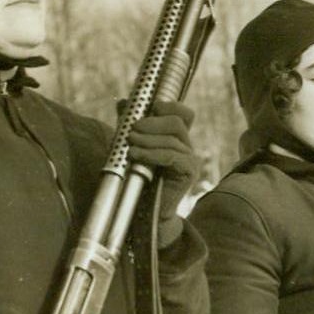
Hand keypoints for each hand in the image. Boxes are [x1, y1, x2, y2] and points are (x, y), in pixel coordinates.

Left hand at [127, 100, 197, 219]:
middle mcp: (186, 146)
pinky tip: (135, 155)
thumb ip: (130, 125)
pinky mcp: (188, 172)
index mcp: (176, 138)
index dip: (169, 106)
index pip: (183, 114)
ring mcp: (190, 159)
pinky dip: (152, 154)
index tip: (149, 108)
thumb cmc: (139, 179)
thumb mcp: (133, 146)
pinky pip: (172, 156)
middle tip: (133, 128)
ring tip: (129, 143)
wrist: (147, 210)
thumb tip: (123, 102)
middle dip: (153, 122)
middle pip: (177, 122)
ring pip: (173, 139)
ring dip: (147, 139)